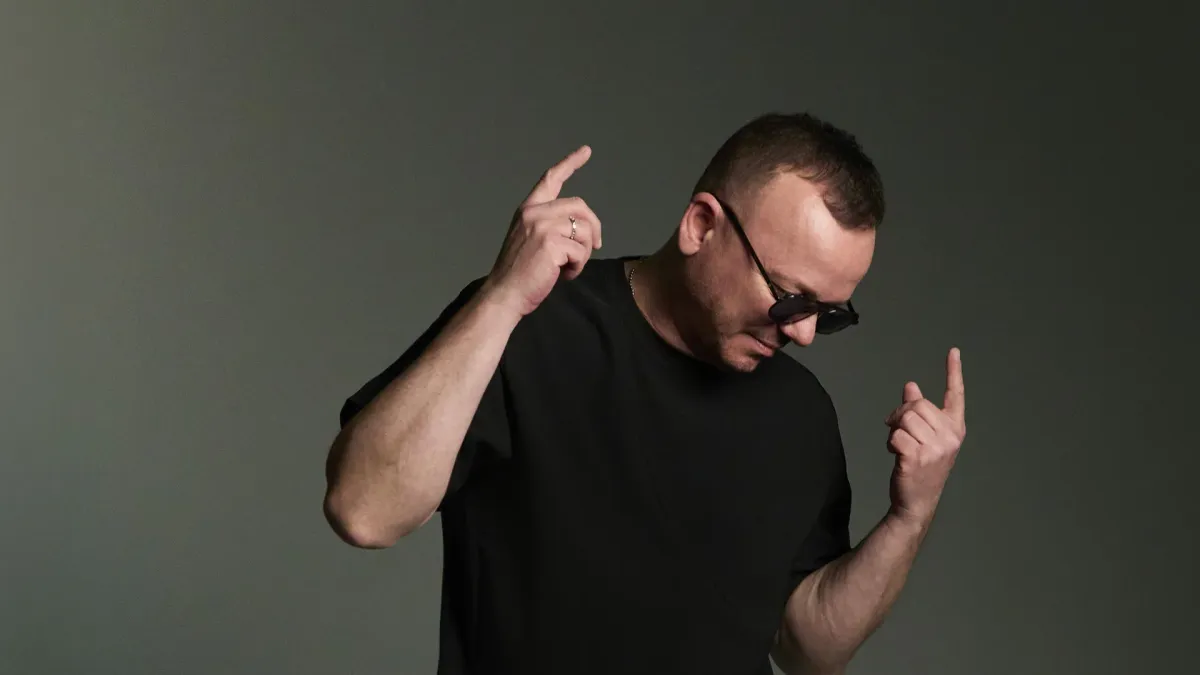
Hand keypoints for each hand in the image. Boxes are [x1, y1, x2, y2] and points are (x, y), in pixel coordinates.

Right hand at [480, 145, 601, 317]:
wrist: (505, 294)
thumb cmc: (519, 273)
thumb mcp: (531, 239)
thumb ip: (551, 226)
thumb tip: (583, 228)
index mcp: (528, 209)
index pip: (551, 179)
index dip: (570, 163)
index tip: (586, 151)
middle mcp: (534, 212)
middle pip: (580, 206)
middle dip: (594, 228)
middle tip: (596, 246)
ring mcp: (542, 227)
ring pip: (584, 231)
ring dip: (584, 253)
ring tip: (568, 267)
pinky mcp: (552, 244)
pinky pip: (581, 251)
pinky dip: (578, 267)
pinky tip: (563, 275)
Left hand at [884, 347, 966, 526]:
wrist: (917, 500)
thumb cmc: (920, 466)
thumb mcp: (924, 437)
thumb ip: (919, 412)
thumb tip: (911, 386)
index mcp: (955, 428)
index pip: (955, 395)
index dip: (953, 372)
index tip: (953, 351)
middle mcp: (950, 436)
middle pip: (917, 405)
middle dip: (900, 413)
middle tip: (895, 428)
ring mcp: (936, 448)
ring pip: (905, 418)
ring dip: (894, 429)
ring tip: (899, 444)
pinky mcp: (918, 457)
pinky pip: (896, 435)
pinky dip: (891, 442)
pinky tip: (896, 454)